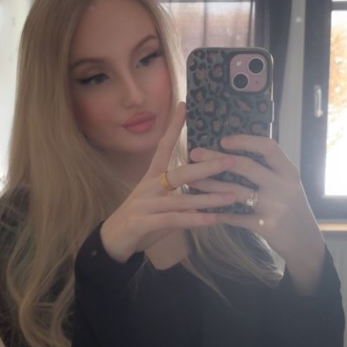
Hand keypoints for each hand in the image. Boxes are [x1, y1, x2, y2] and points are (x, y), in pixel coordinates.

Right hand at [100, 103, 237, 262]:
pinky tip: (214, 220)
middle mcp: (149, 187)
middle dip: (207, 167)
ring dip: (209, 198)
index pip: (163, 146)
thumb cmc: (139, 220)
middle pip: (180, 173)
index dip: (173, 126)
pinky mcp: (144, 222)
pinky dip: (196, 220)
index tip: (184, 105)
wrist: (113, 241)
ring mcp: (145, 204)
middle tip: (231, 161)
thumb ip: (180, 196)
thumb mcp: (159, 204)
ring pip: (182, 199)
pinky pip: (175, 220)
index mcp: (151, 177)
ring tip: (233, 196)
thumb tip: (206, 192)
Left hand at [189, 134, 325, 293]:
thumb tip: (236, 152)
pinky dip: (218, 213)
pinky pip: (235, 217)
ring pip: (235, 191)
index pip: (268, 147)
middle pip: (246, 166)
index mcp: (289, 171)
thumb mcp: (287, 185)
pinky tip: (202, 209)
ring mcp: (275, 207)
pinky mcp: (266, 226)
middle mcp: (284, 186)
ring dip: (210, 185)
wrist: (305, 242)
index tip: (223, 140)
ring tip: (191, 181)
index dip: (245, 141)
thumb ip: (269, 170)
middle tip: (194, 154)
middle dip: (216, 158)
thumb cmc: (292, 208)